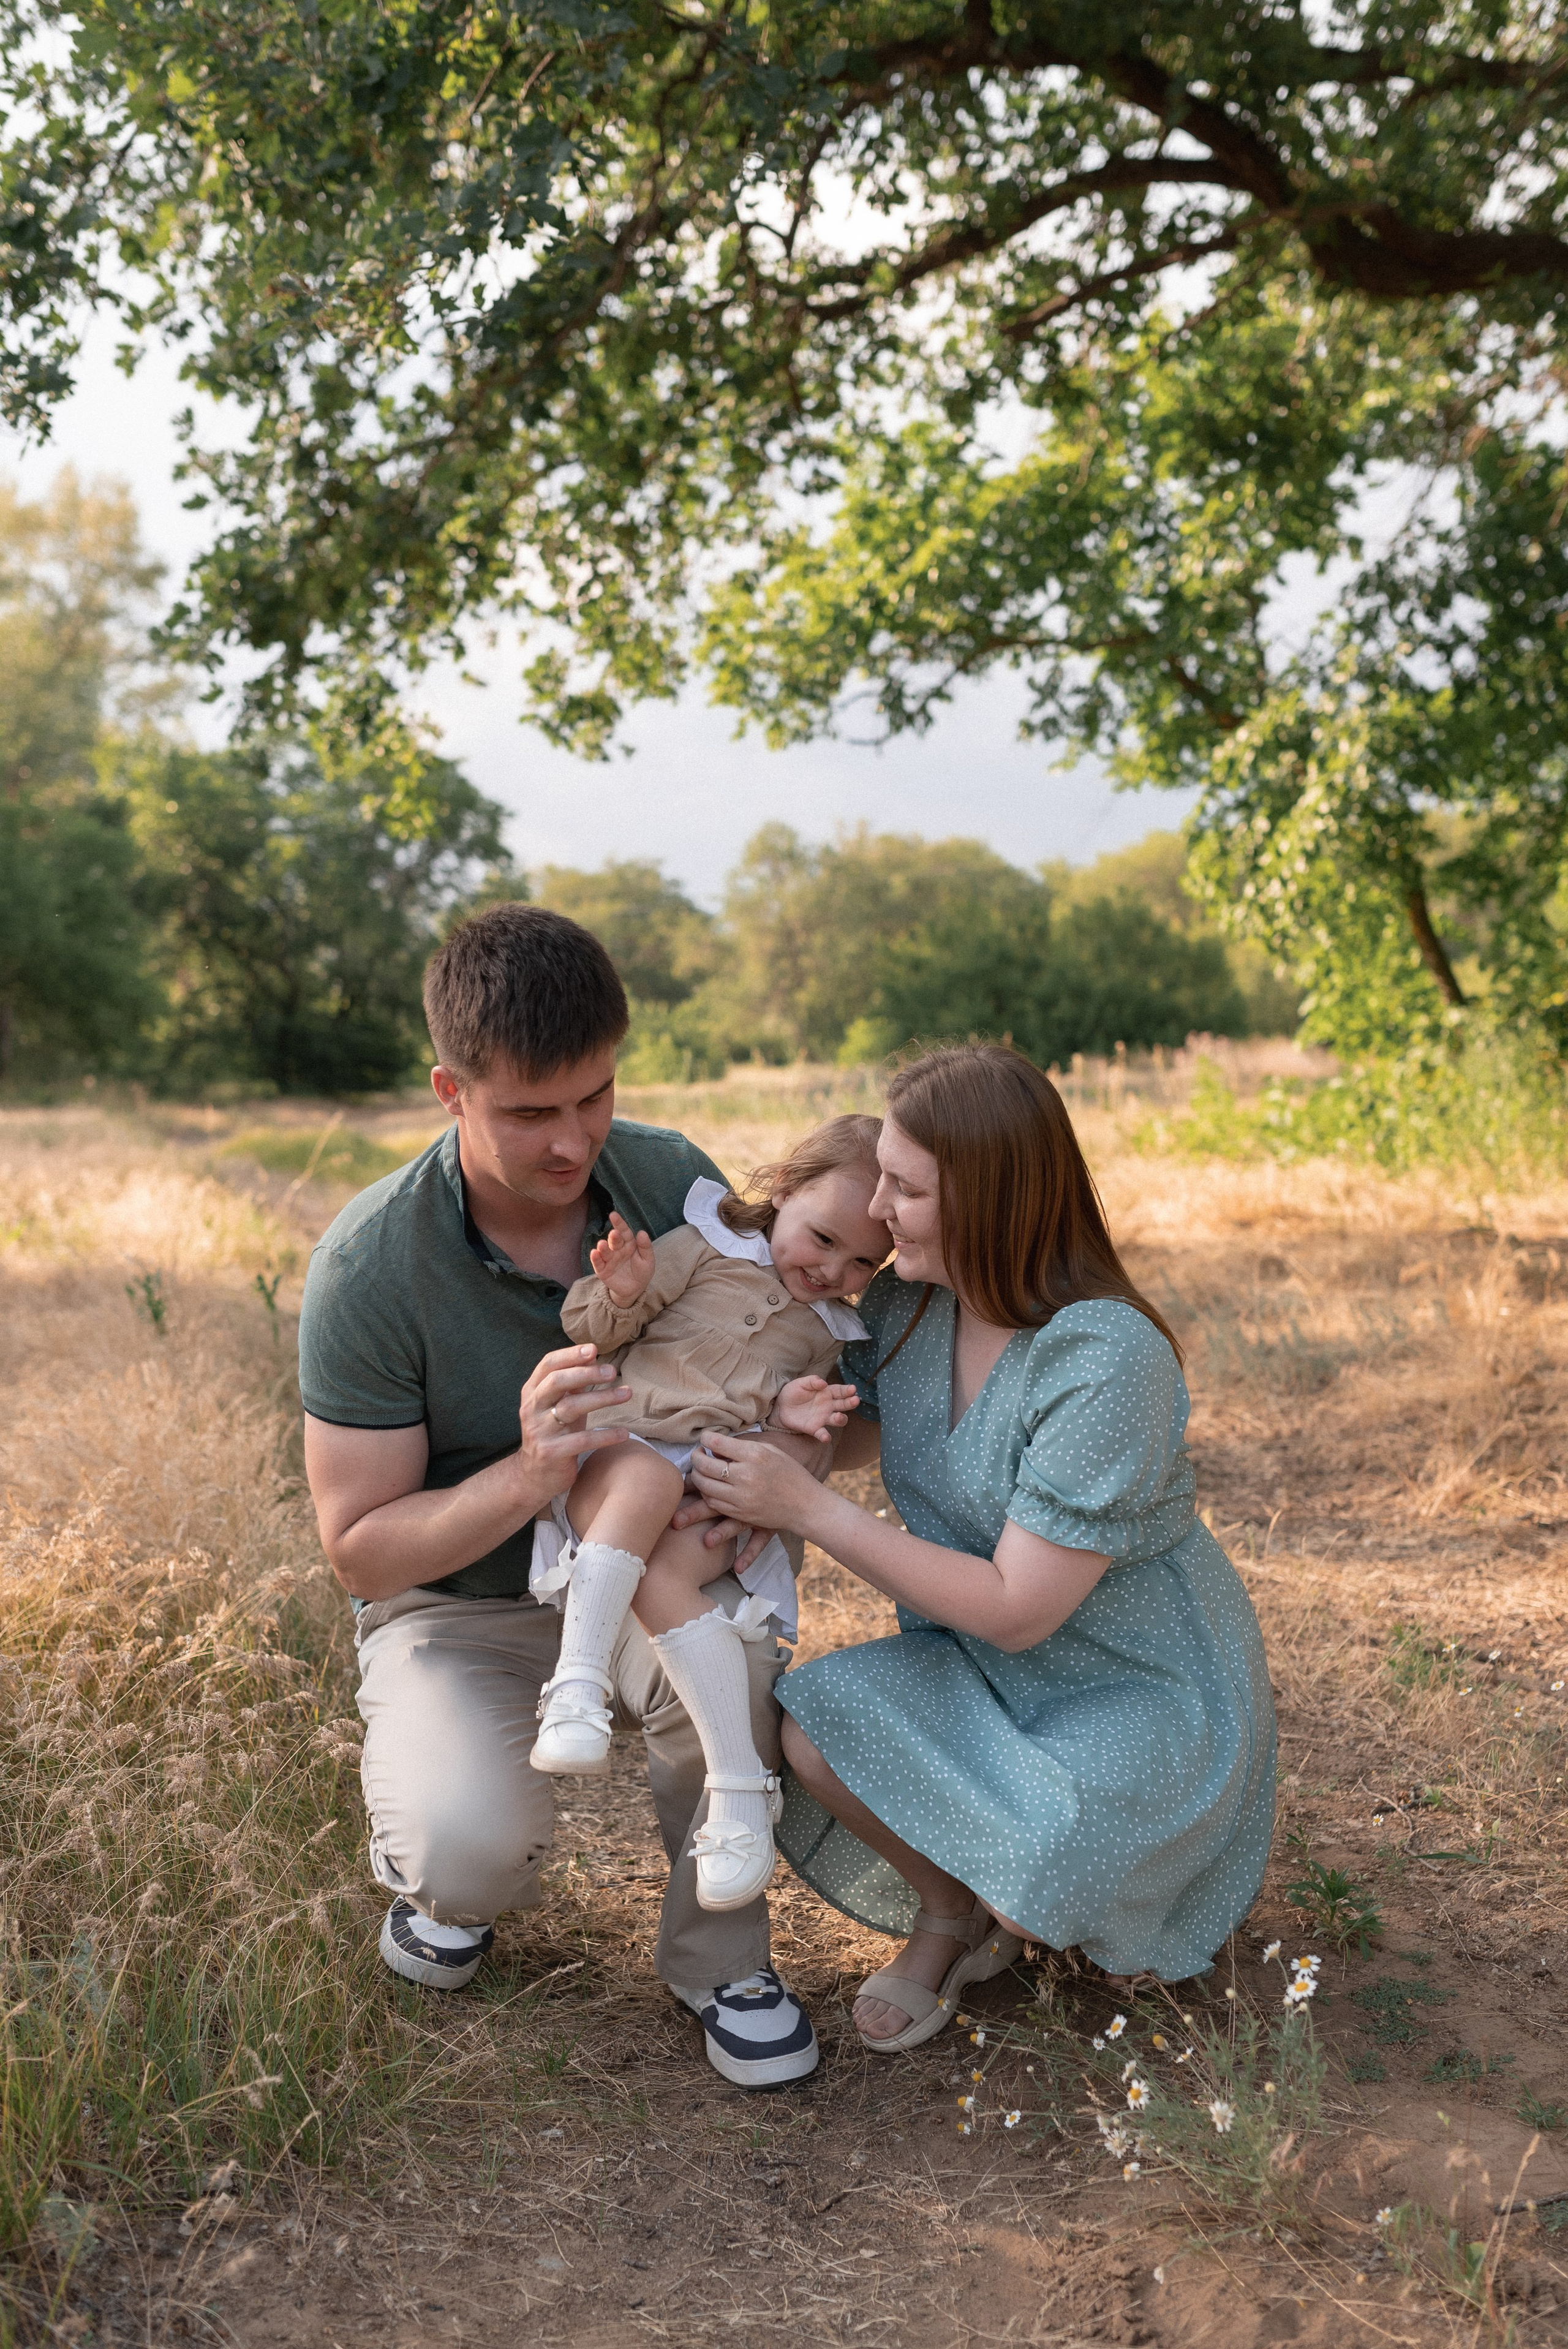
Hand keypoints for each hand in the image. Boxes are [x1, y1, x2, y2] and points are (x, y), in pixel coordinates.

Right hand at [513, 1342, 630, 1501]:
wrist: (533, 1476)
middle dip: (586, 1374)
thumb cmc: (553, 1434)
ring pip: (571, 1408)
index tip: (594, 1349)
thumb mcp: (559, 1406)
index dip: (570, 1355)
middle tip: (612, 1371)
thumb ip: (572, 1385)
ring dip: (602, 1398)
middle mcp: (532, 1410)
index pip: (547, 1365)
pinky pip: (582, 1441)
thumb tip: (594, 1357)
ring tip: (627, 1393)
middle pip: (557, 1383)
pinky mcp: (552, 1454)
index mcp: (532, 1393)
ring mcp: (540, 1432)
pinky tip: (624, 1433)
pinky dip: (606, 1436)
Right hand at [589, 1210, 654, 1306]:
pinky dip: (595, 1259)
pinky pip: (598, 1263)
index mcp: (629, 1244)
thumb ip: (645, 1247)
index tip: (613, 1215)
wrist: (635, 1289)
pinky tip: (594, 1253)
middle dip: (613, 1237)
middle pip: (614, 1241)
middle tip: (614, 1234)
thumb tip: (642, 1232)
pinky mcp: (602, 1270)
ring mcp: (609, 1259)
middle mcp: (617, 1249)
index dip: (619, 1223)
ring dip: (602, 1247)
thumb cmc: (642, 1272)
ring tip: (602, 1244)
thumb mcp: (648, 1260)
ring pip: (604, 1251)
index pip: (624, 1231)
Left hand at [670, 1424, 833, 1562]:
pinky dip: (706, 1494)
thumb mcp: (771, 1450)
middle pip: (705, 1465)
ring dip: (697, 1477)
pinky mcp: (741, 1514)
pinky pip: (713, 1503)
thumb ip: (744, 1446)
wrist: (806, 1505)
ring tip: (699, 1471)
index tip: (704, 1438)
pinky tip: (709, 1488)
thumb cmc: (790, 1473)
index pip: (716, 1443)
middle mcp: (746, 1476)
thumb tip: (717, 1445)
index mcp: (755, 1455)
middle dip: (696, 1457)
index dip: (704, 1438)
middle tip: (697, 1454)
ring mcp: (742, 1497)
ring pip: (705, 1486)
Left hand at [771, 1375, 859, 1442]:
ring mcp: (822, 1418)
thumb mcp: (801, 1383)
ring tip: (839, 1416)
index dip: (847, 1390)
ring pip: (837, 1420)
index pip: (840, 1391)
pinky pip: (822, 1433)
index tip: (853, 1389)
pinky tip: (826, 1438)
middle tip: (855, 1400)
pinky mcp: (814, 1429)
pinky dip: (825, 1436)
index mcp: (827, 1393)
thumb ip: (812, 1381)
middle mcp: (828, 1406)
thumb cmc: (793, 1392)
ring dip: (840, 1419)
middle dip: (850, 1403)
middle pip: (843, 1405)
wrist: (780, 1406)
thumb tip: (823, 1383)